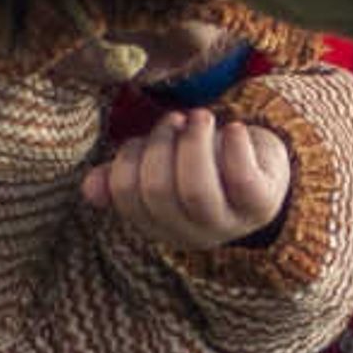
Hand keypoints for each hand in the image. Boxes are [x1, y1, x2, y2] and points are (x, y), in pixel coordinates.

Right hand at [83, 109, 293, 249]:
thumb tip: (89, 187)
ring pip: (196, 189)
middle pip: (159, 191)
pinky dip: (234, 146)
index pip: (127, 195)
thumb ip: (125, 177)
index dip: (129, 157)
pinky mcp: (260, 204)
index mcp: (160, 226)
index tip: (146, 135)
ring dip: (193, 142)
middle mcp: (192, 234)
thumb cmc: (204, 164)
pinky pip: (241, 179)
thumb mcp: (163, 169)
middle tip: (176, 119)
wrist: (264, 169)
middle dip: (161, 144)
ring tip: (201, 117)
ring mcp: (229, 223)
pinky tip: (234, 128)